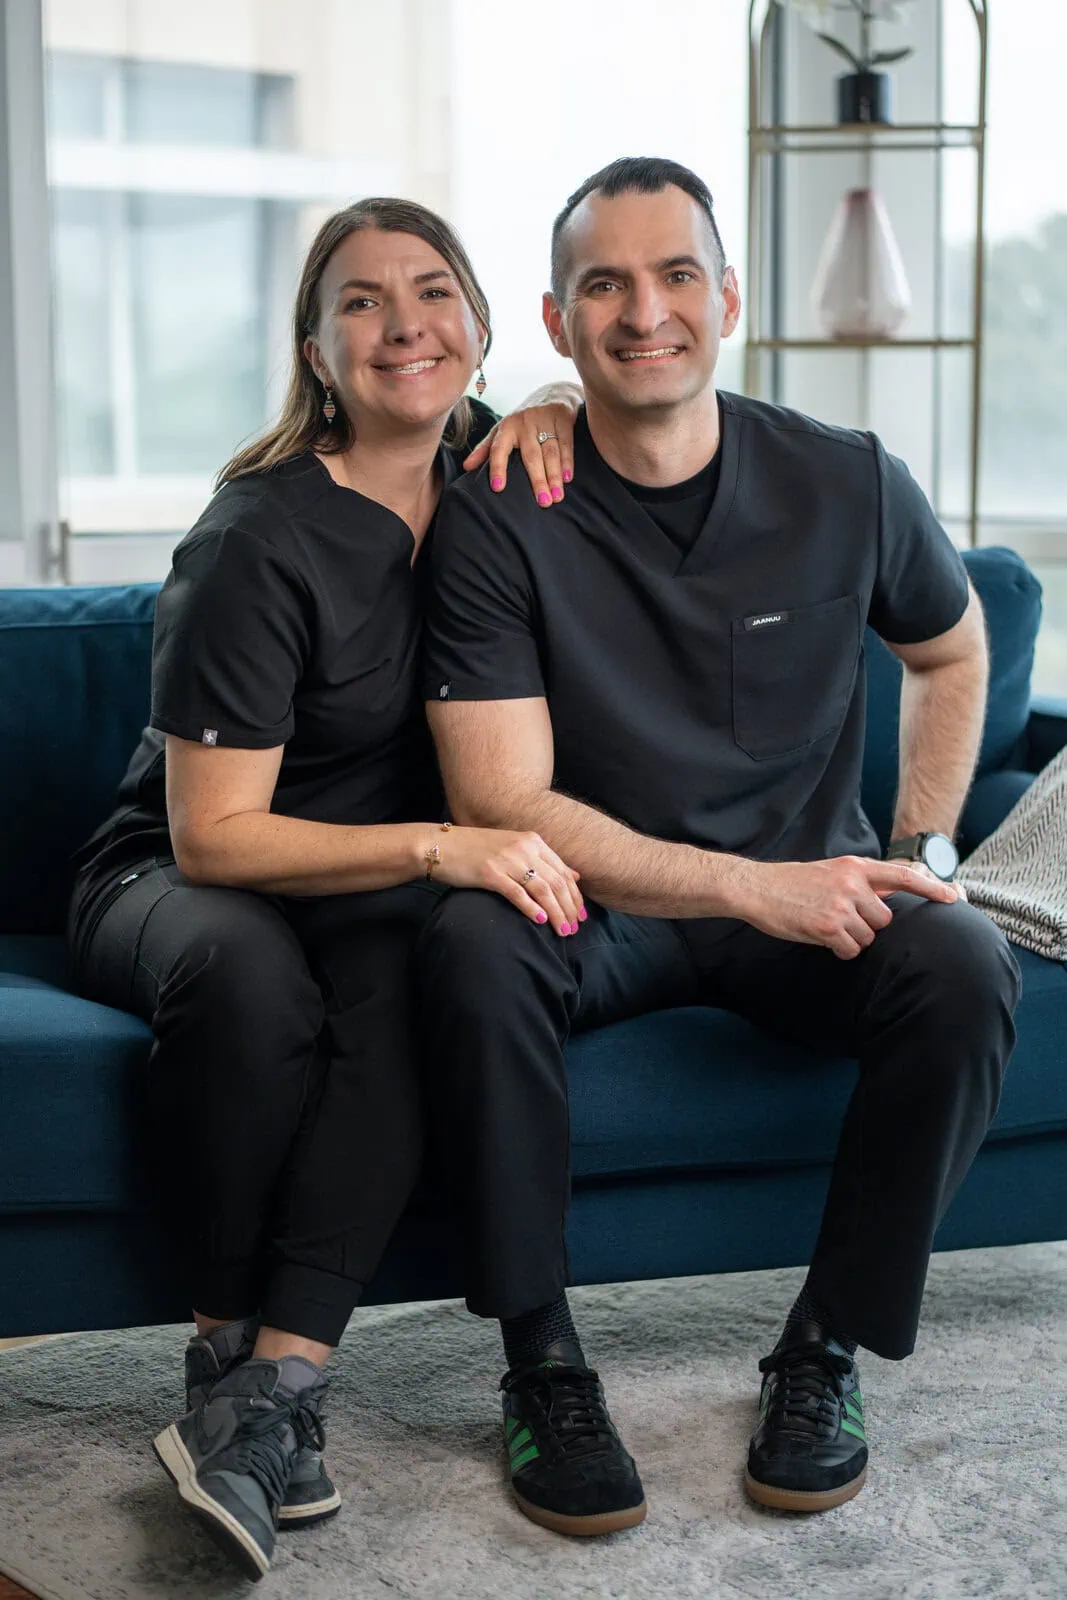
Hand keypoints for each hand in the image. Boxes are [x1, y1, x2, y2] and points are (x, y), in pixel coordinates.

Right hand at [433, 827, 584, 935]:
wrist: (441, 846)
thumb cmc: (477, 850)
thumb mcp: (514, 847)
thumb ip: (543, 860)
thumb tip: (574, 875)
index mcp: (533, 840)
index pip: (563, 871)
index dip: (575, 896)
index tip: (580, 916)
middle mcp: (524, 848)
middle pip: (557, 882)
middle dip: (569, 908)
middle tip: (574, 929)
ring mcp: (507, 860)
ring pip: (542, 890)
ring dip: (556, 913)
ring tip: (562, 931)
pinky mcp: (490, 873)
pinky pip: (518, 893)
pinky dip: (532, 909)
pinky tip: (540, 921)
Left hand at [462, 382, 581, 505]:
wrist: (553, 393)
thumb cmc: (523, 420)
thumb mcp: (502, 430)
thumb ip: (486, 449)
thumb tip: (466, 467)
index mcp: (506, 427)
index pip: (498, 449)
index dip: (497, 468)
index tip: (498, 488)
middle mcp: (524, 422)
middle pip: (531, 456)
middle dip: (537, 480)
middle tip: (543, 502)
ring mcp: (544, 418)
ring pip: (550, 451)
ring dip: (555, 476)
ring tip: (557, 497)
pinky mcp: (563, 417)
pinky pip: (566, 443)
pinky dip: (568, 462)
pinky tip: (568, 479)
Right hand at [739, 855, 959, 960]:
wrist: (757, 888)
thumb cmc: (792, 884)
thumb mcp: (831, 873)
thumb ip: (859, 885)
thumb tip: (885, 904)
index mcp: (855, 867)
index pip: (902, 876)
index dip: (931, 888)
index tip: (953, 898)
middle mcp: (852, 883)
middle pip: (885, 919)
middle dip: (868, 926)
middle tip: (841, 920)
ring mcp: (841, 905)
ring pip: (868, 937)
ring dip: (852, 939)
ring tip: (826, 926)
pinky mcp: (829, 926)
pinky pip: (851, 949)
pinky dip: (839, 950)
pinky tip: (820, 937)